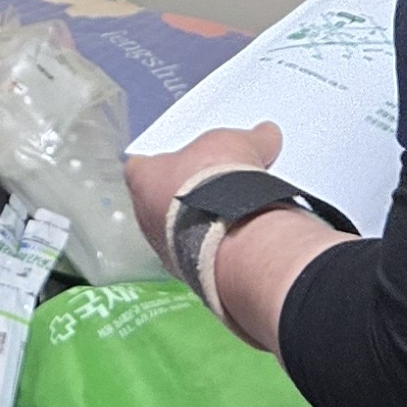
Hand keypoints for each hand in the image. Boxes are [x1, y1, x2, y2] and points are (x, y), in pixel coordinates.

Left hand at [126, 123, 283, 265]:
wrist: (233, 237)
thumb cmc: (218, 182)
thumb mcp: (241, 144)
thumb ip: (251, 139)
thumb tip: (266, 134)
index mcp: (144, 178)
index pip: (140, 166)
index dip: (161, 162)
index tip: (182, 160)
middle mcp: (145, 216)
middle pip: (158, 201)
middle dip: (183, 195)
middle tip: (212, 186)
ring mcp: (163, 248)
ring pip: (175, 233)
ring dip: (196, 226)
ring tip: (229, 215)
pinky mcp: (187, 272)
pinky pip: (195, 257)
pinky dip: (211, 249)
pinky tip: (235, 242)